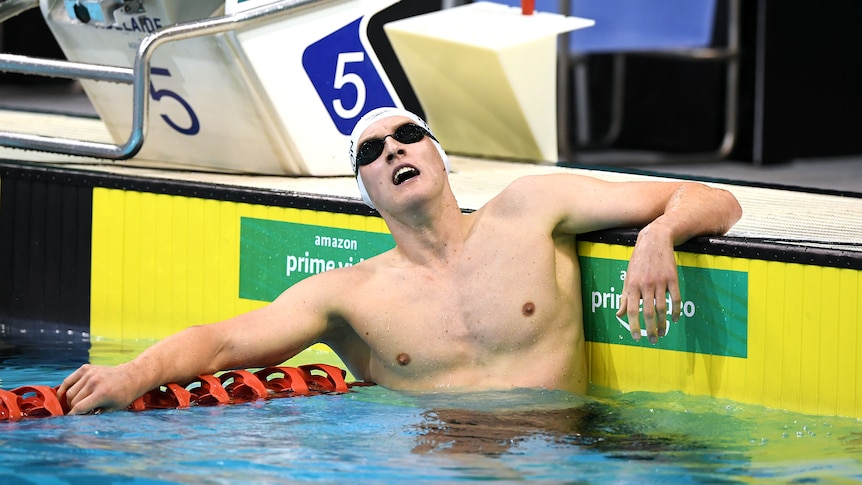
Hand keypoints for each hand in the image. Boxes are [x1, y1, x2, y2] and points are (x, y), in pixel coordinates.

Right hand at [57, 364, 142, 414]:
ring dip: (69, 401)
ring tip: (75, 405)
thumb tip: (79, 420)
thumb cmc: (123, 395)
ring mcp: (89, 374)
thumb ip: (96, 415)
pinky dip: (64, 389)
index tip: (70, 421)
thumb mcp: (113, 409)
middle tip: (77, 413)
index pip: (79, 408)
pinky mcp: (86, 368)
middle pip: (73, 401)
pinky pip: (68, 380)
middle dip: (73, 409)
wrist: (131, 376)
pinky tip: (64, 395)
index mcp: (101, 393)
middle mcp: (94, 382)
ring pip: (69, 392)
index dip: (73, 416)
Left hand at [616, 222, 680, 343]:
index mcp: (632, 285)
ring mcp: (660, 282)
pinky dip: (676, 310)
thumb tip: (619, 315)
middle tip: (652, 341)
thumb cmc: (639, 261)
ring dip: (663, 323)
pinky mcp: (672, 278)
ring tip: (662, 333)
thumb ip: (624, 297)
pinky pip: (675, 298)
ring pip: (662, 308)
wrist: (655, 240)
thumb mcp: (628, 277)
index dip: (634, 326)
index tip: (636, 337)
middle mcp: (646, 285)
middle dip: (650, 329)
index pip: (632, 310)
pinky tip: (674, 319)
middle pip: (648, 312)